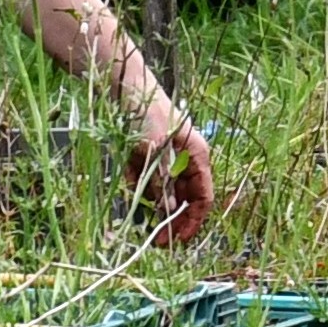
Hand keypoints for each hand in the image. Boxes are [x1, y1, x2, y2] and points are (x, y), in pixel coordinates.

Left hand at [131, 95, 217, 244]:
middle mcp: (185, 159)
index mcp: (197, 156)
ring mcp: (167, 157)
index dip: (193, 221)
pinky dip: (137, 182)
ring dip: (151, 200)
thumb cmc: (147, 113)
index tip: (178, 241)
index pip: (203, 197)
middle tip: (156, 241)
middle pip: (184, 199)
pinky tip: (129, 174)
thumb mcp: (155, 151)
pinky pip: (145, 179)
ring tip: (137, 202)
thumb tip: (169, 211)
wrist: (124, 85)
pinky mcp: (148, 155)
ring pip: (162, 191)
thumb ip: (163, 182)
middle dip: (171, 219)